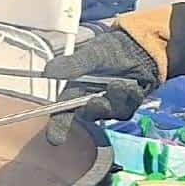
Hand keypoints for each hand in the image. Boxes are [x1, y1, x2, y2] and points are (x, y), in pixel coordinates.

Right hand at [41, 31, 160, 144]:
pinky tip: (132, 85)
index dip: (58, 126)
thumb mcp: (92, 54)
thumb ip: (72, 65)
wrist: (137, 47)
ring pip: (111, 112)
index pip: (63, 111)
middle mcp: (91, 100)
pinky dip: (130, 97)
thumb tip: (48, 71)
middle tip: (96, 100)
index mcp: (76, 89)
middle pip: (89, 114)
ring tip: (118, 83)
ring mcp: (111, 105)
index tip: (55, 138)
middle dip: (94, 109)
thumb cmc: (110, 50)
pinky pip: (129, 108)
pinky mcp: (128, 106)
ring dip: (115, 99)